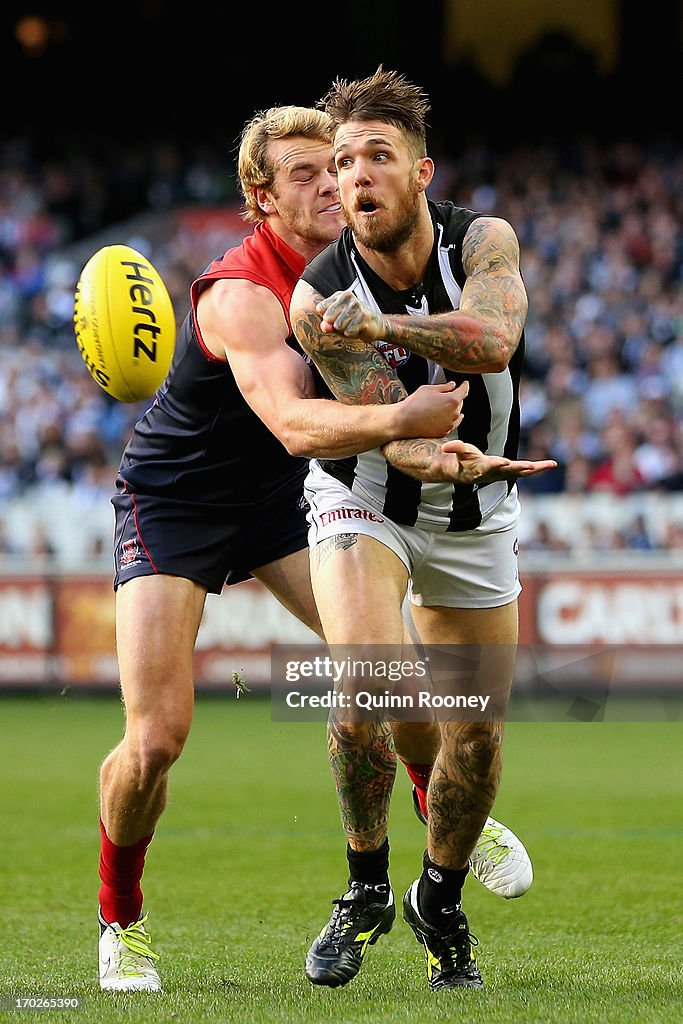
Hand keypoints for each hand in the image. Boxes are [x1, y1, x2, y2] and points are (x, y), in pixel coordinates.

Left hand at [316, 290, 386, 340]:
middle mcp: (347, 296)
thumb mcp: (336, 325)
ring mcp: (356, 304)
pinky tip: (358, 329)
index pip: (321, 308)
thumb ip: (327, 325)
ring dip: (344, 330)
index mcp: (338, 296)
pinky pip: (349, 331)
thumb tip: (324, 326)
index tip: (336, 319)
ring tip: (352, 326)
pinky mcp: (364, 315)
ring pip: (338, 325)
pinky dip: (352, 334)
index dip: (326, 320)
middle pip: (328, 317)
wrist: (375, 326)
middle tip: (346, 324)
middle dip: (335, 326)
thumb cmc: (352, 323)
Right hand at [398, 381, 467, 438]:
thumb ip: (444, 387)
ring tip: (442, 407)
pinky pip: (451, 424)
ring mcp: (449, 424)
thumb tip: (452, 385)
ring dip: (453, 409)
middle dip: (456, 398)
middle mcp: (454, 413)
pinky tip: (444, 417)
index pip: (464, 390)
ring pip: (456, 414)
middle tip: (446, 395)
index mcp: (452, 400)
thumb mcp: (428, 389)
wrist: (404, 420)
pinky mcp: (444, 432)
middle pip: (460, 403)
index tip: (465, 384)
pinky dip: (450, 419)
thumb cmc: (414, 403)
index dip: (465, 386)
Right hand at [437, 439, 557, 484]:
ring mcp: (503, 474)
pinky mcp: (509, 472)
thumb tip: (445, 446)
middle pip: (510, 472)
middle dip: (521, 468)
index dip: (496, 464)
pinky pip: (525, 471)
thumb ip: (454, 448)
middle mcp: (494, 473)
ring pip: (521, 472)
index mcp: (481, 468)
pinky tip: (551, 464)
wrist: (463, 473)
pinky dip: (538, 468)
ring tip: (551, 464)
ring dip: (536, 469)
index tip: (505, 462)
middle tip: (532, 466)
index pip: (489, 466)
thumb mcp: (456, 452)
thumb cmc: (459, 460)